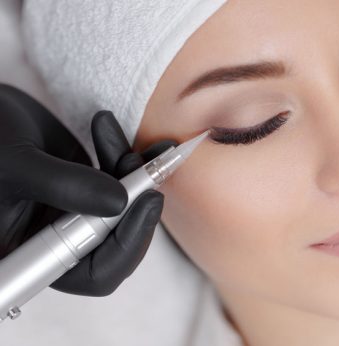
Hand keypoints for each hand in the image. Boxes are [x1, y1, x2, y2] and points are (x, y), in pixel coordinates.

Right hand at [0, 83, 176, 295]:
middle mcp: (56, 242)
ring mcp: (74, 214)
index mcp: (30, 256)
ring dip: (136, 175)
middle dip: (138, 206)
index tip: (147, 202)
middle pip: (119, 244)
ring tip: (128, 143)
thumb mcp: (18, 165)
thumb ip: (66, 187)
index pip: (92, 275)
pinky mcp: (85, 188)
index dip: (126, 247)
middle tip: (146, 168)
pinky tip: (110, 128)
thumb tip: (122, 204)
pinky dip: (124, 157)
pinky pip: (119, 181)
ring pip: (125, 209)